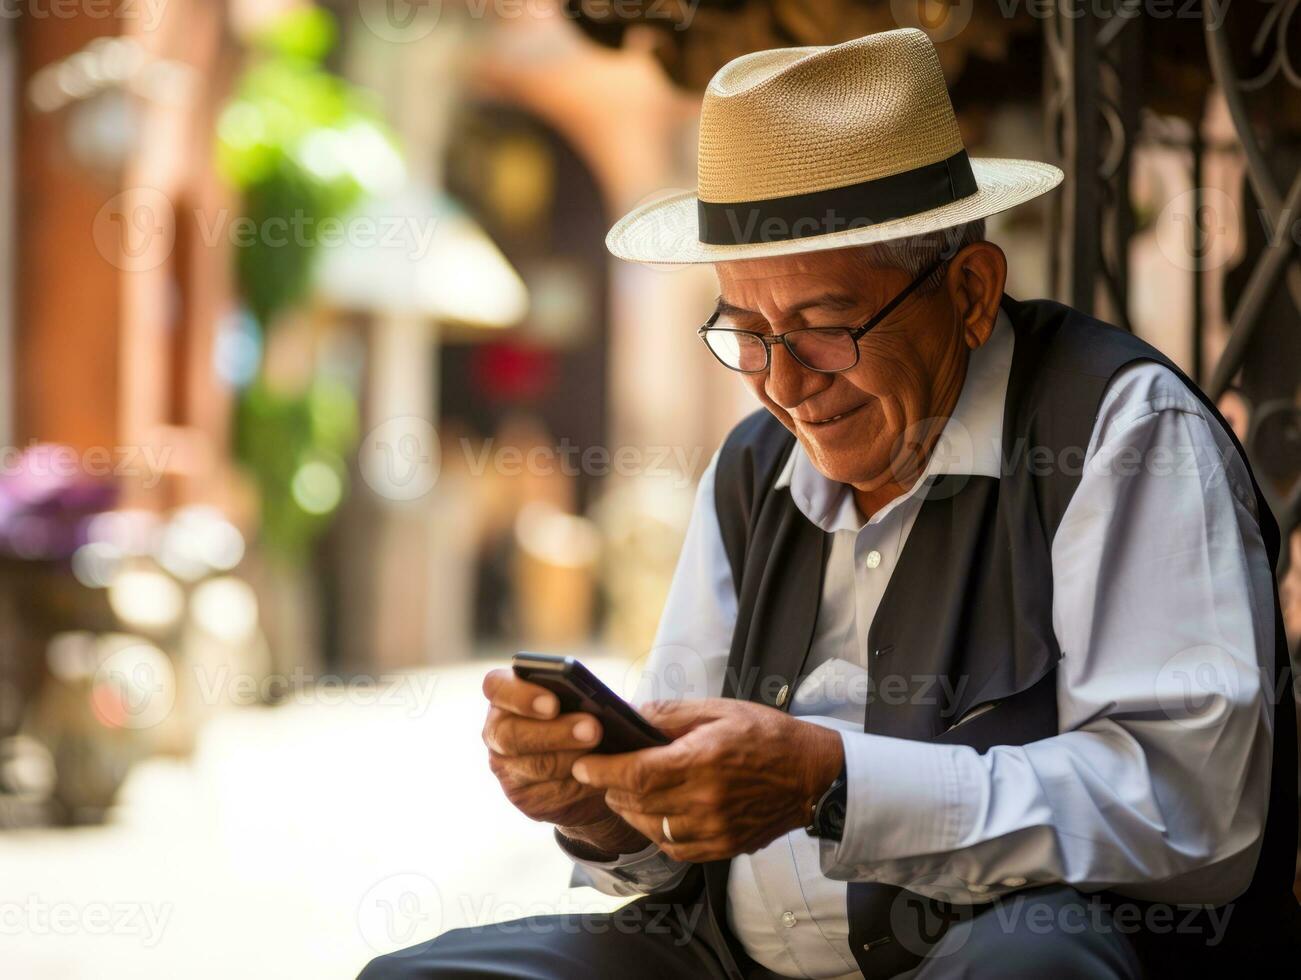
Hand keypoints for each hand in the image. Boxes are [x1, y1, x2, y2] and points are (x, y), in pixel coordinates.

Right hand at [480, 668, 648, 854]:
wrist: (592, 764)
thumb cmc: (585, 715)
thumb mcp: (581, 697)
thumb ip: (578, 693)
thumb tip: (595, 700)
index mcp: (506, 695)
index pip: (495, 687)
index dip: (520, 696)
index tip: (553, 704)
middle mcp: (498, 731)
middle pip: (512, 734)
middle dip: (555, 733)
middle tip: (593, 728)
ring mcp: (506, 768)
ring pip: (535, 766)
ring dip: (571, 758)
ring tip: (601, 750)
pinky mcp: (523, 797)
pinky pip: (550, 793)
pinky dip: (577, 784)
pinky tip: (597, 774)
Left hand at [571, 698, 843, 862]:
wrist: (811, 776)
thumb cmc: (765, 735)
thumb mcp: (718, 710)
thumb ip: (670, 714)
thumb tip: (629, 715)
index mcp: (703, 760)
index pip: (636, 773)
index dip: (602, 771)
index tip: (582, 764)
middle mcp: (705, 800)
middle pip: (636, 801)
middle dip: (610, 787)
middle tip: (598, 772)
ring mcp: (713, 829)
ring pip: (649, 827)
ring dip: (628, 809)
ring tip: (623, 790)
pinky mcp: (721, 847)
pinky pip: (672, 847)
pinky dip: (654, 830)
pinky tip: (653, 812)